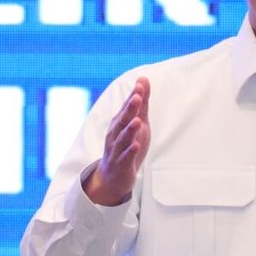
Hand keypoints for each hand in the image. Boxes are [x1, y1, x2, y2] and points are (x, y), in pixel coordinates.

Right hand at [83, 77, 148, 205]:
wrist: (113, 176)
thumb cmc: (126, 145)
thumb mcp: (137, 123)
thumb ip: (141, 103)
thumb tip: (143, 79)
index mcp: (119, 123)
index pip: (126, 108)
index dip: (133, 97)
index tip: (140, 85)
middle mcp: (115, 135)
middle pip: (122, 120)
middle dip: (129, 109)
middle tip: (137, 97)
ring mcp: (117, 150)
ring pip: (123, 139)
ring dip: (129, 130)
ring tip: (137, 121)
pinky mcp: (121, 164)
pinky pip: (125, 157)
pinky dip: (130, 151)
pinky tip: (136, 145)